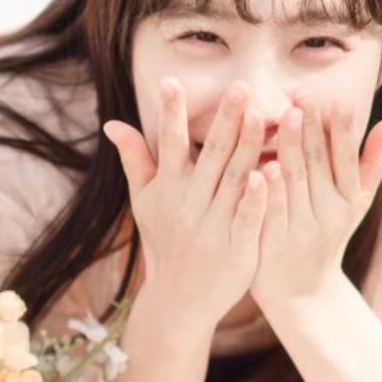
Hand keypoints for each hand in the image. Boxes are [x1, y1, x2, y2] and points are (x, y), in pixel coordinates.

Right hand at [102, 78, 267, 330]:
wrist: (179, 299)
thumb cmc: (164, 241)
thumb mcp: (145, 202)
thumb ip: (135, 159)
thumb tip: (111, 123)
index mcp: (168, 189)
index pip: (168, 144)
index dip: (169, 114)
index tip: (171, 82)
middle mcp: (189, 205)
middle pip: (211, 156)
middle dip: (225, 120)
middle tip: (241, 87)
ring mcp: (213, 227)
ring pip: (234, 181)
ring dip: (249, 148)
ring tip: (264, 116)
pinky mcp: (236, 249)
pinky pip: (247, 219)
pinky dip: (257, 198)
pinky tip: (270, 173)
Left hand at [250, 97, 381, 307]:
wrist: (302, 292)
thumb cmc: (326, 235)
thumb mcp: (355, 204)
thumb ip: (371, 164)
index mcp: (349, 200)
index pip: (346, 158)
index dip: (341, 129)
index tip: (334, 99)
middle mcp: (329, 214)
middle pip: (321, 165)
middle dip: (313, 128)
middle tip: (303, 96)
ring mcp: (301, 229)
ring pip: (297, 183)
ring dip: (293, 149)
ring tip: (287, 117)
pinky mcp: (274, 244)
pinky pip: (273, 213)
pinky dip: (271, 191)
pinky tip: (264, 167)